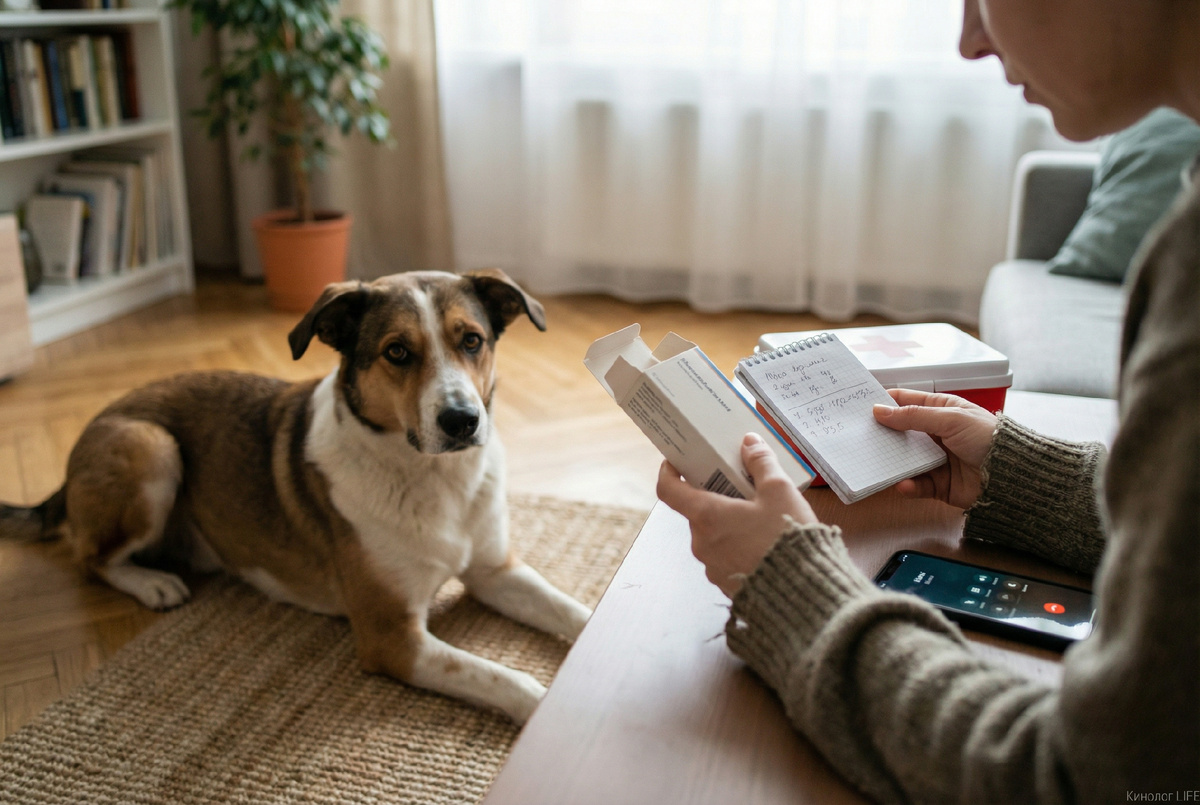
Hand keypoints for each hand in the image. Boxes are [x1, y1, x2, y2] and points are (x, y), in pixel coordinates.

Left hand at [656, 433, 817, 597]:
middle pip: (697, 512)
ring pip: (713, 536)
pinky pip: (726, 558)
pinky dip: (738, 547)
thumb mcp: (780, 491)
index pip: (668, 490)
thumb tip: (749, 442)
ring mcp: (713, 567)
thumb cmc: (788, 538)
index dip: (668, 473)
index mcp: (706, 516)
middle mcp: (702, 543)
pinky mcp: (727, 585)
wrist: (804, 594)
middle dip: (715, 498)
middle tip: (740, 489)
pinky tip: (764, 545)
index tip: (676, 463)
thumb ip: (761, 463)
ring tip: (760, 519)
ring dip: (728, 525)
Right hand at [872, 388, 997, 509]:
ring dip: (892, 461)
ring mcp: (937, 459)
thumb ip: (913, 416)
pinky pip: (916, 484)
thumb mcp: (949, 418)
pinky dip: (908, 485)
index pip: (908, 401)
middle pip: (902, 432)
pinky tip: (903, 484)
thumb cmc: (987, 439)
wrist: (1011, 476)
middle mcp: (937, 433)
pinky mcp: (938, 484)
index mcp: (942, 410)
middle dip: (883, 434)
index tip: (861, 405)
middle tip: (860, 435)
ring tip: (877, 462)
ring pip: (905, 459)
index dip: (886, 402)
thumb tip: (879, 411)